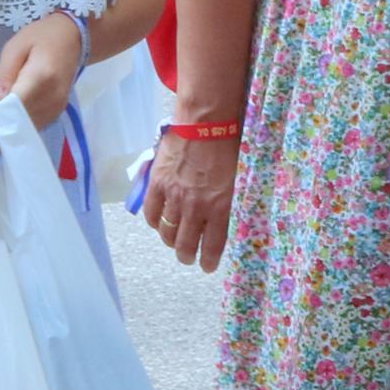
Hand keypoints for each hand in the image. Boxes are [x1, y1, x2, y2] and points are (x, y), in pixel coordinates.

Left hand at [0, 9, 83, 135]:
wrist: (70, 38)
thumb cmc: (40, 38)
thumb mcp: (15, 49)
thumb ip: (4, 75)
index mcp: (41, 77)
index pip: (14, 105)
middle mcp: (52, 97)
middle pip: (20, 119)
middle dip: (0, 119)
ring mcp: (57, 107)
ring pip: (27, 125)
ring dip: (10, 122)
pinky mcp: (57, 113)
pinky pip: (35, 124)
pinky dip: (21, 122)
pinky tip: (12, 112)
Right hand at [139, 127, 237, 270]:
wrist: (205, 123)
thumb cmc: (228, 148)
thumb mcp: (238, 181)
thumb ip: (230, 204)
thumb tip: (226, 223)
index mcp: (219, 207)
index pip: (212, 245)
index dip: (209, 261)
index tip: (207, 266)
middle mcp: (195, 207)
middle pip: (185, 244)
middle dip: (187, 256)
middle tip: (188, 258)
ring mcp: (174, 196)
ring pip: (167, 232)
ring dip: (171, 241)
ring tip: (174, 242)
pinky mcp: (158, 184)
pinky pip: (151, 213)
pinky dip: (155, 222)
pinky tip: (160, 223)